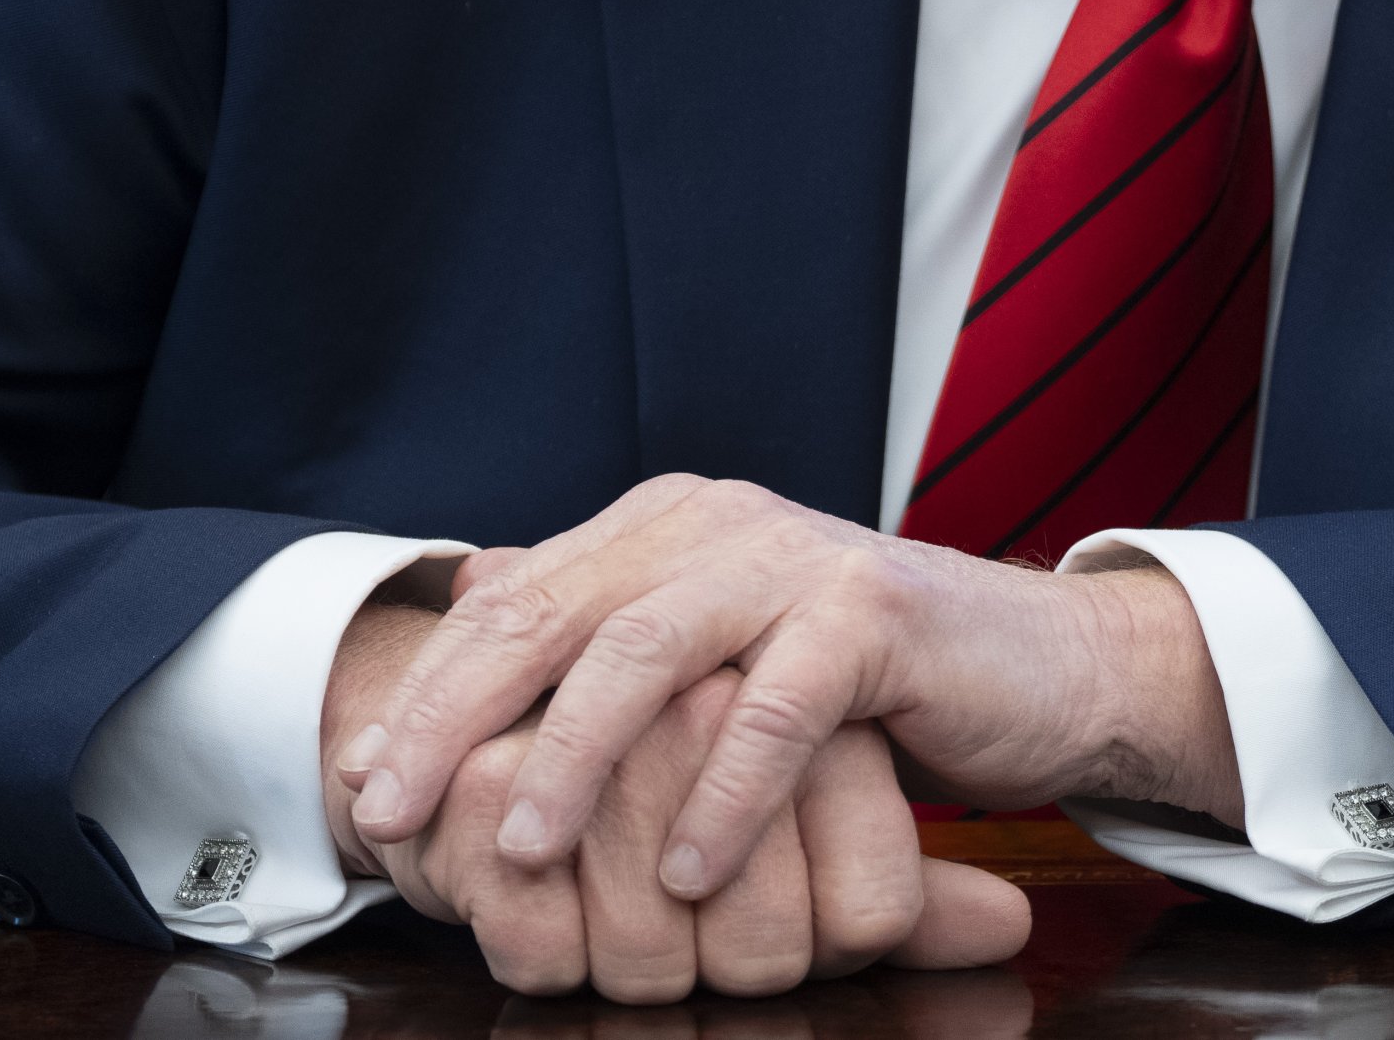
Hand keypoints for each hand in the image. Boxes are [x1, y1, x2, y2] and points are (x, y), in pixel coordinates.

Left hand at [337, 476, 1238, 906]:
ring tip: (522, 850)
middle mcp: (715, 522)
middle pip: (554, 615)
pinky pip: (776, 710)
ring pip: (648, 652)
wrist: (1035, 666)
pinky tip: (684, 871)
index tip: (357, 785)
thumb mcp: (714, 648)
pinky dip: (722, 796)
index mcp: (663, 524)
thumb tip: (463, 594)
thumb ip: (599, 622)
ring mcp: (794, 560)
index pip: (513, 603)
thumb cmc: (860, 680)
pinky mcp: (873, 615)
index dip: (426, 693)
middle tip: (388, 813)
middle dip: (455, 720)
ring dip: (573, 757)